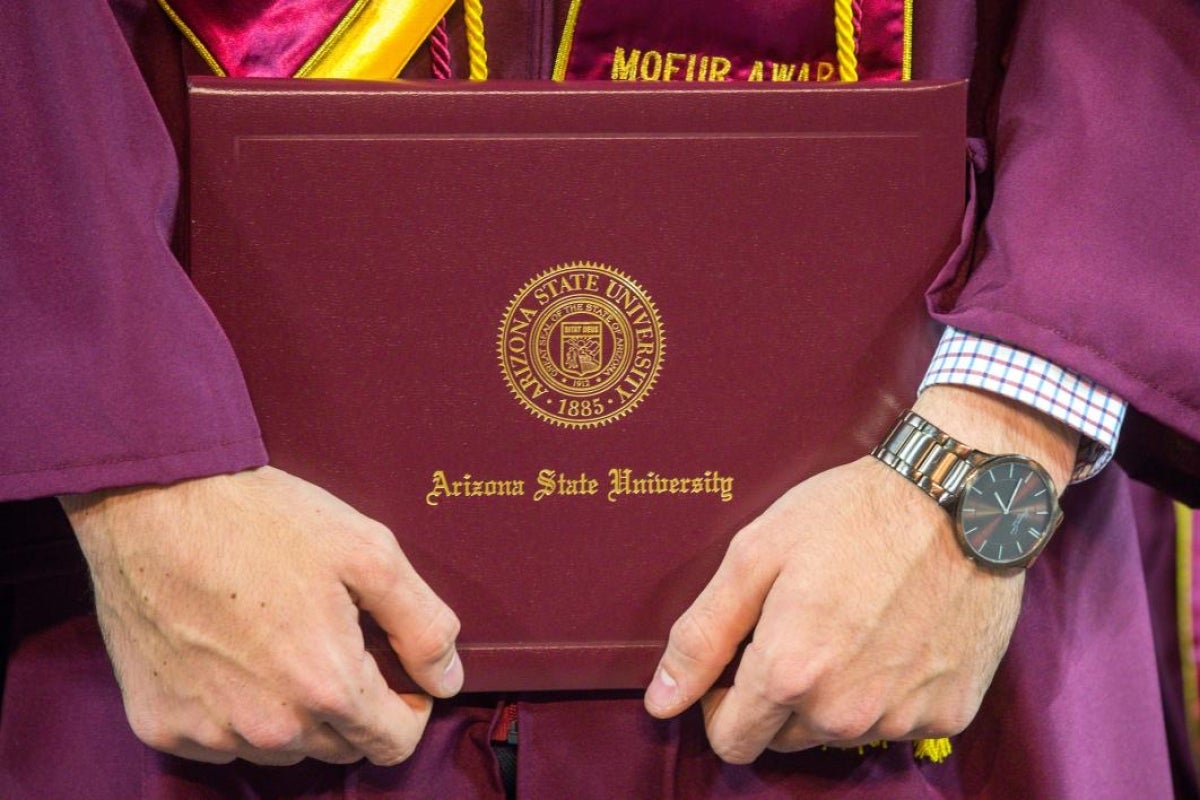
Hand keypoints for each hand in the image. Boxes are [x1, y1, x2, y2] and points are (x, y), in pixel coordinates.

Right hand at [60, 466, 461, 765]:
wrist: (154, 503)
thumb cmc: (265, 520)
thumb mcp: (368, 551)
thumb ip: (422, 623)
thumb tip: (448, 679)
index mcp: (327, 686)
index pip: (393, 744)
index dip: (408, 709)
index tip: (396, 673)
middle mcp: (269, 725)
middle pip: (340, 747)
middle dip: (353, 706)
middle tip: (336, 642)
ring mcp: (210, 730)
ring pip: (282, 748)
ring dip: (295, 713)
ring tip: (282, 642)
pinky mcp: (160, 724)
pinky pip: (221, 741)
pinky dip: (236, 712)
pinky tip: (233, 655)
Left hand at [644, 386, 1076, 762]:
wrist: (963, 498)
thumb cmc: (850, 515)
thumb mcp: (756, 555)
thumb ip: (702, 636)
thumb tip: (661, 702)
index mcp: (788, 675)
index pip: (731, 742)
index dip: (723, 704)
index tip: (740, 661)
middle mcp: (845, 713)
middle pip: (784, 739)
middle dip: (778, 696)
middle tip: (799, 626)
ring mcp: (903, 718)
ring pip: (839, 734)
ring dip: (832, 696)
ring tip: (850, 624)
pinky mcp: (951, 714)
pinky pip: (897, 723)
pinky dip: (888, 692)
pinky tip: (896, 635)